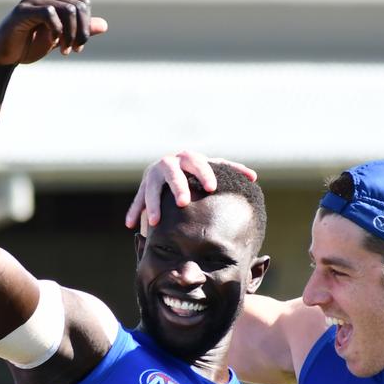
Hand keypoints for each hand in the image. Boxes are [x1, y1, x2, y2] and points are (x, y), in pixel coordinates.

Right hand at [0, 0, 107, 65]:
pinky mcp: (22, 10)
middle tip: (74, 50)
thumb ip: (79, 30)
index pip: (83, 4)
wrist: (4, 56)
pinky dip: (56, 30)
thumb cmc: (29, 45)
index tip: (79, 47)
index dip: (86, 26)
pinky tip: (52, 44)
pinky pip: (50, 13)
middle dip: (81, 32)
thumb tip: (104, 25)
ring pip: (67, 10)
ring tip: (65, 51)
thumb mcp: (60, 38)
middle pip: (78, 7)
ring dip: (71, 35)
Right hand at [123, 150, 257, 230]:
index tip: (212, 188)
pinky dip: (134, 212)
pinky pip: (137, 200)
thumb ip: (230, 171)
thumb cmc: (198, 172)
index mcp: (187, 158)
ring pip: (151, 187)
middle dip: (177, 186)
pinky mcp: (143, 186)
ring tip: (155, 222)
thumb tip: (253, 178)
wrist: (172, 166)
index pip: (197, 161)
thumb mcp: (212, 169)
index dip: (204, 173)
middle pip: (172, 171)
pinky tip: (130, 225)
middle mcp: (168, 163)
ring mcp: (153, 174)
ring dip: (152, 204)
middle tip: (183, 202)